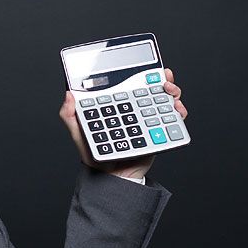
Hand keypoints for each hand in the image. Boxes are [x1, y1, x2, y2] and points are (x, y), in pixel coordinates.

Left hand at [58, 68, 187, 181]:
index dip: (140, 75)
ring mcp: (147, 123)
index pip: (130, 86)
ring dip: (172, 94)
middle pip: (152, 91)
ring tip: (170, 92)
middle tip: (163, 79)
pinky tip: (177, 110)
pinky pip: (172, 124)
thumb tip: (68, 94)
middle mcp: (134, 112)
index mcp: (118, 108)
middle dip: (162, 81)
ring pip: (165, 104)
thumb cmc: (94, 157)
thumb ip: (70, 115)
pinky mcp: (158, 135)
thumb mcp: (78, 134)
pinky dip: (178, 115)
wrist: (111, 179)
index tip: (148, 69)